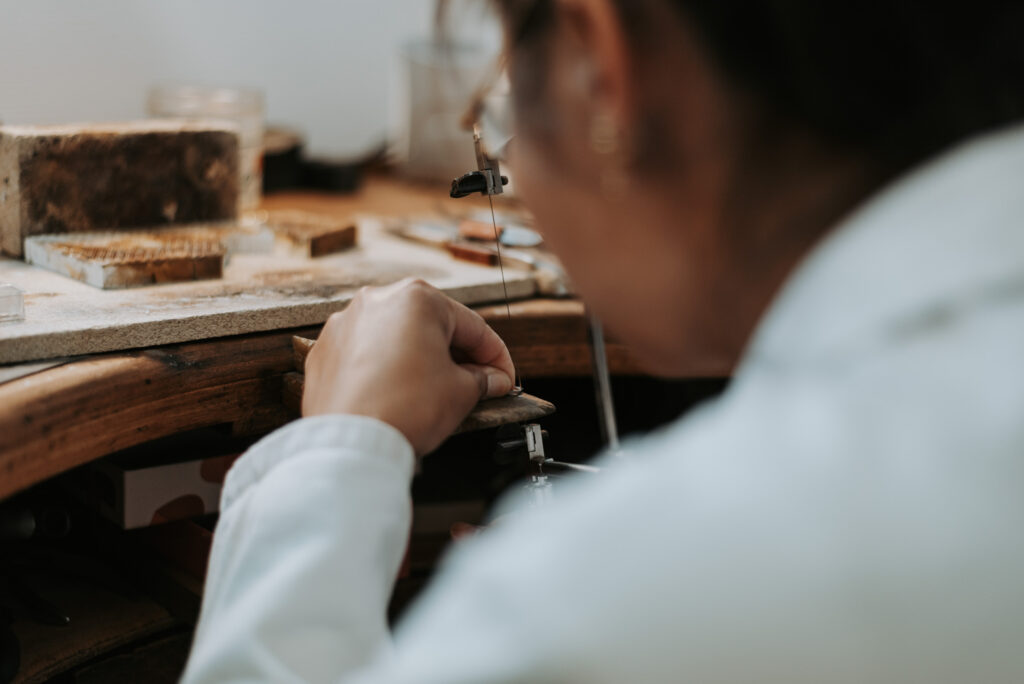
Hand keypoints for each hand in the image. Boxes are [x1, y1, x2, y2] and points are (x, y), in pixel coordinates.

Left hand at [302, 279, 515, 455]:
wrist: (351, 444)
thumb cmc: (404, 410)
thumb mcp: (461, 392)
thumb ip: (482, 379)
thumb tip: (491, 379)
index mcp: (417, 299)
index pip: (472, 327)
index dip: (496, 357)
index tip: (503, 377)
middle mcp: (377, 300)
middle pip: (432, 327)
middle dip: (457, 356)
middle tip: (477, 385)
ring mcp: (346, 324)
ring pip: (396, 338)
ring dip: (420, 360)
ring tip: (436, 392)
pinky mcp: (325, 350)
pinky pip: (366, 354)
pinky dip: (385, 370)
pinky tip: (398, 394)